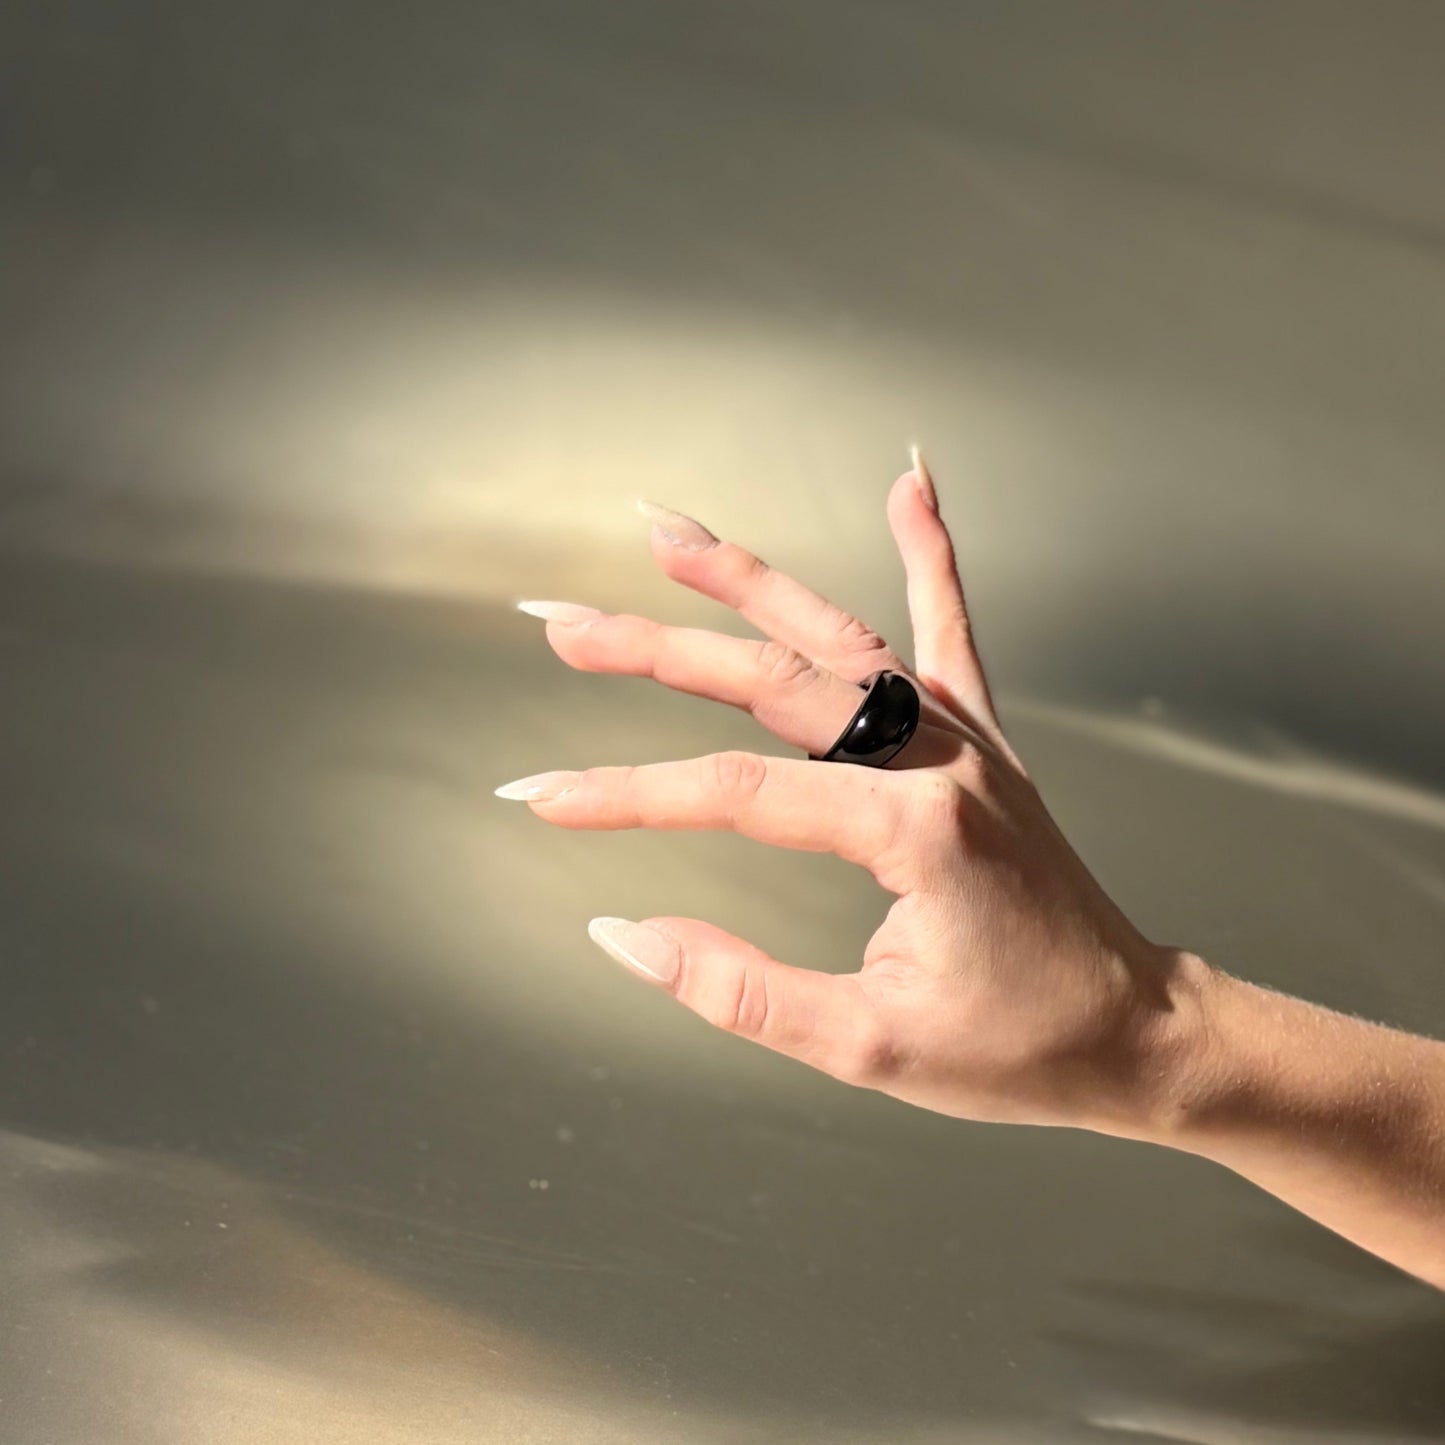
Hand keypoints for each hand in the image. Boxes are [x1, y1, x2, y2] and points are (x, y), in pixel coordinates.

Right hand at [497, 453, 1198, 1137]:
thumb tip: (621, 934)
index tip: (541, 801)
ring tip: (663, 531)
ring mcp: (965, 738)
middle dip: (656, 650)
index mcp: (915, 832)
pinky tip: (911, 480)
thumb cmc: (1016, 1051)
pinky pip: (950, 631)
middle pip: (774, 683)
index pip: (739, 793)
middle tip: (561, 624)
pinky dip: (929, 551)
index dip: (628, 796)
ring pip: (840, 634)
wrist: (1138, 1031)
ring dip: (747, 580)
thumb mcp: (869, 1049)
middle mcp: (941, 759)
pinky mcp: (983, 739)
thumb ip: (740, 991)